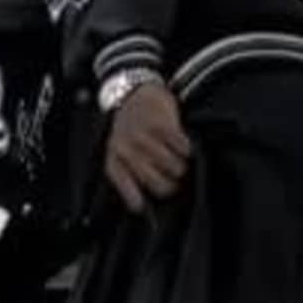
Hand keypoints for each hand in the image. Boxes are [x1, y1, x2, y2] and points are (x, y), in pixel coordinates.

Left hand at [103, 73, 193, 210]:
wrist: (134, 93)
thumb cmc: (131, 130)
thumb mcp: (121, 152)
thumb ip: (131, 174)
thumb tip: (146, 206)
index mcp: (114, 160)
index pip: (127, 189)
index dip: (138, 200)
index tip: (146, 208)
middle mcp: (126, 150)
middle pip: (159, 185)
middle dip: (172, 185)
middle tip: (175, 179)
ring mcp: (144, 137)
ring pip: (175, 168)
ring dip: (183, 167)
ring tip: (179, 160)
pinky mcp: (162, 124)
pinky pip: (184, 149)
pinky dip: (188, 150)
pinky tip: (184, 146)